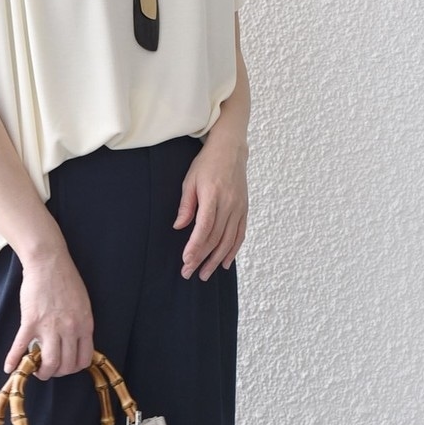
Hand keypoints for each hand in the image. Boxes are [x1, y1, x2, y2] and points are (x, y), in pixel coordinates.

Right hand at [3, 250, 94, 378]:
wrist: (48, 262)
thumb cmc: (66, 280)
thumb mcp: (83, 305)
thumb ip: (81, 325)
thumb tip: (76, 343)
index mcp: (85, 325)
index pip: (83, 360)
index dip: (73, 368)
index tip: (65, 366)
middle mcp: (70, 330)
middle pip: (66, 365)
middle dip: (57, 372)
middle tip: (49, 369)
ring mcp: (50, 327)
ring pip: (49, 363)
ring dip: (42, 372)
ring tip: (36, 370)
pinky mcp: (31, 322)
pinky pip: (21, 347)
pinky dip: (14, 361)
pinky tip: (9, 369)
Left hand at [173, 135, 247, 279]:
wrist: (231, 150)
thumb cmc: (207, 164)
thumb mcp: (190, 180)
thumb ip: (186, 205)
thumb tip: (179, 226)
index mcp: (213, 195)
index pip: (204, 227)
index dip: (195, 246)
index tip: (186, 260)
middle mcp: (229, 204)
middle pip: (216, 238)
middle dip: (202, 258)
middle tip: (189, 273)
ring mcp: (239, 208)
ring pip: (228, 240)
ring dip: (216, 260)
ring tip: (205, 274)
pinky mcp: (244, 210)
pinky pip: (240, 234)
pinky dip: (233, 251)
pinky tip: (224, 263)